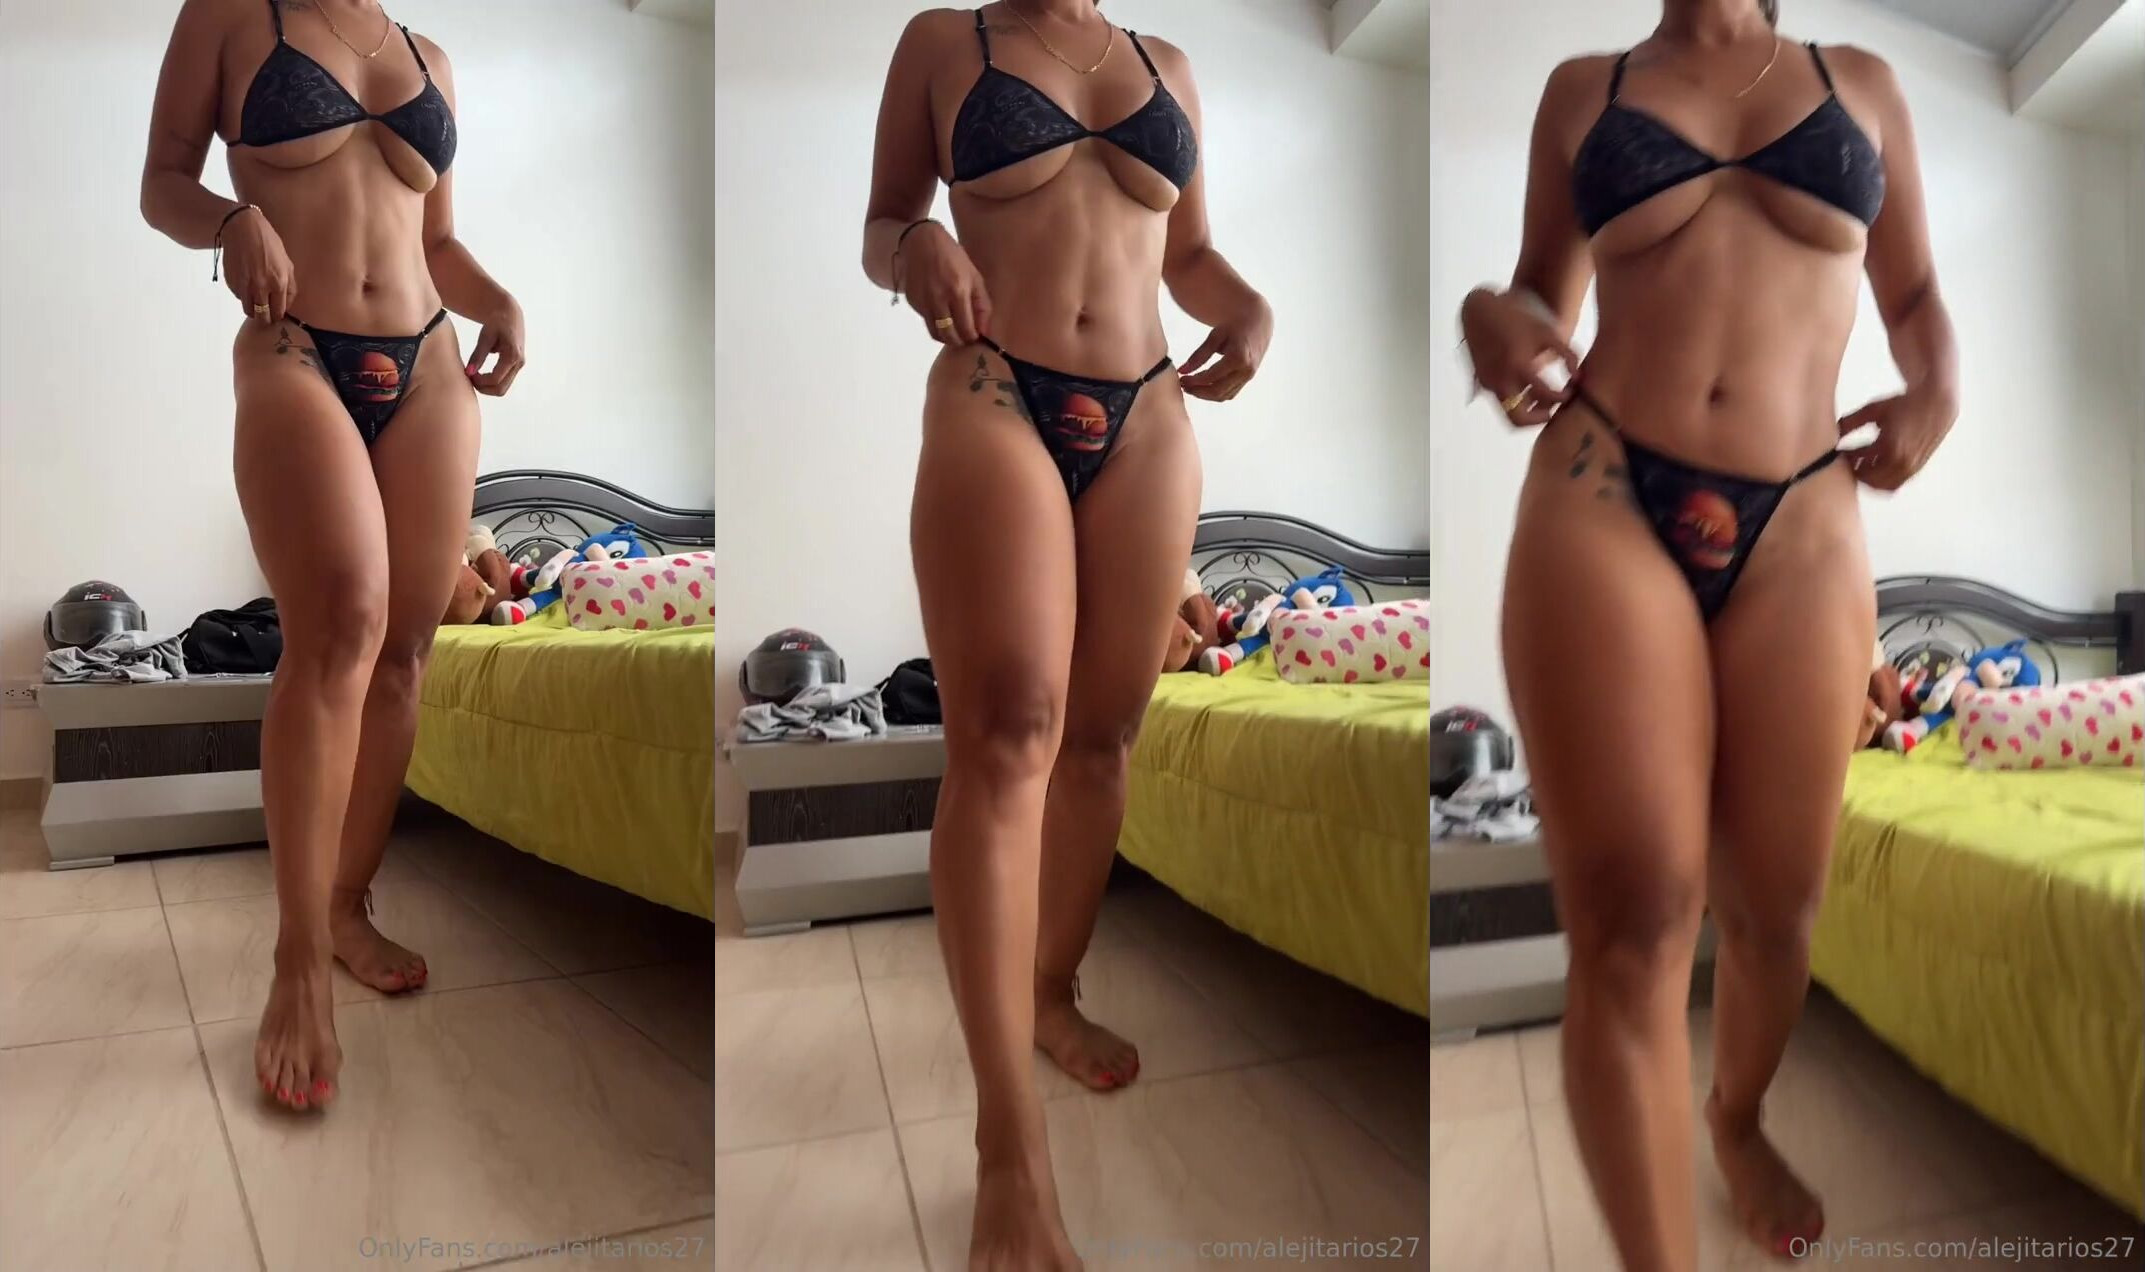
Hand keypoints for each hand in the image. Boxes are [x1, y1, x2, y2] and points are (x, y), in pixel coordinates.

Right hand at [220, 206, 295, 323]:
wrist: (241, 228)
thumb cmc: (268, 243)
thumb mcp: (287, 263)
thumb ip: (290, 286)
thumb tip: (287, 304)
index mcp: (278, 283)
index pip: (279, 312)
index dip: (278, 316)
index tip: (277, 314)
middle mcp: (260, 287)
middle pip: (262, 316)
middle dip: (266, 318)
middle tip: (266, 314)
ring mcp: (244, 285)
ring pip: (248, 310)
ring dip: (253, 309)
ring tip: (256, 302)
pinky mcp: (231, 282)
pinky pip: (238, 296)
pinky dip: (243, 295)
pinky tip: (246, 284)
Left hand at [465, 300, 526, 396]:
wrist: (510, 315)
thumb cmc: (497, 323)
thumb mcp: (485, 337)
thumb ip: (478, 355)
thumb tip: (469, 372)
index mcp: (512, 355)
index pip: (495, 379)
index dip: (479, 381)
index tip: (467, 374)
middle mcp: (519, 363)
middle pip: (501, 389)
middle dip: (483, 388)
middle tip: (469, 379)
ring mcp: (519, 366)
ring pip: (503, 388)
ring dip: (487, 387)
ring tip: (474, 376)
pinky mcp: (516, 367)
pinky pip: (504, 382)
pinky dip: (491, 382)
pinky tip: (480, 374)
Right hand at [900, 223, 991, 345]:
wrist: (921, 242)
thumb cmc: (953, 257)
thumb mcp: (974, 277)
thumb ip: (982, 305)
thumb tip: (984, 331)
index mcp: (957, 292)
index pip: (965, 329)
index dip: (972, 337)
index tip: (976, 336)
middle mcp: (938, 299)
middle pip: (949, 336)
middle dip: (959, 341)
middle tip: (965, 337)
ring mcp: (922, 302)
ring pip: (935, 333)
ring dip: (946, 337)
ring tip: (954, 330)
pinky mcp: (912, 302)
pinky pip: (926, 321)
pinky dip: (935, 323)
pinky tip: (941, 311)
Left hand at [1179, 296, 1271, 402]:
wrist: (1257, 323)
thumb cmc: (1233, 326)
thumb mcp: (1215, 336)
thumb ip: (1199, 354)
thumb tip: (1182, 370)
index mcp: (1239, 357)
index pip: (1211, 376)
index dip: (1194, 381)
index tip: (1181, 379)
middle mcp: (1246, 370)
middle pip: (1217, 391)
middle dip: (1197, 391)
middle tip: (1183, 385)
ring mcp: (1248, 377)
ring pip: (1223, 396)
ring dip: (1205, 395)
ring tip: (1190, 387)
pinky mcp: (1247, 380)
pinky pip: (1229, 393)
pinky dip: (1214, 394)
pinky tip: (1202, 387)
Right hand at [1461, 288, 1577, 426]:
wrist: (1479, 309)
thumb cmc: (1516, 316)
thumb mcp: (1546, 331)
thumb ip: (1567, 355)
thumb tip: (1578, 379)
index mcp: (1517, 366)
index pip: (1545, 396)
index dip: (1562, 398)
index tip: (1570, 393)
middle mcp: (1499, 380)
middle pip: (1517, 420)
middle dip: (1538, 419)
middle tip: (1553, 409)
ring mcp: (1487, 383)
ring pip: (1508, 410)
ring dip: (1526, 408)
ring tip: (1543, 395)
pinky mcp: (1481, 381)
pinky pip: (1501, 398)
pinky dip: (1515, 397)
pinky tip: (1527, 384)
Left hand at [1837, 386, 1954, 490]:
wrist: (1936, 403)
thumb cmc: (1904, 404)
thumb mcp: (1874, 410)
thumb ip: (1851, 422)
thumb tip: (1832, 433)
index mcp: (1890, 447)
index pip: (1859, 466)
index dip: (1846, 462)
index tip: (1838, 453)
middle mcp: (1903, 461)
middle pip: (1869, 481)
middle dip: (1855, 472)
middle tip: (1847, 461)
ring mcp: (1911, 467)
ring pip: (1882, 487)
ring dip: (1868, 479)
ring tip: (1860, 464)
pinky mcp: (1916, 469)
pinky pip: (1894, 485)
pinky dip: (1881, 481)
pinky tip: (1874, 467)